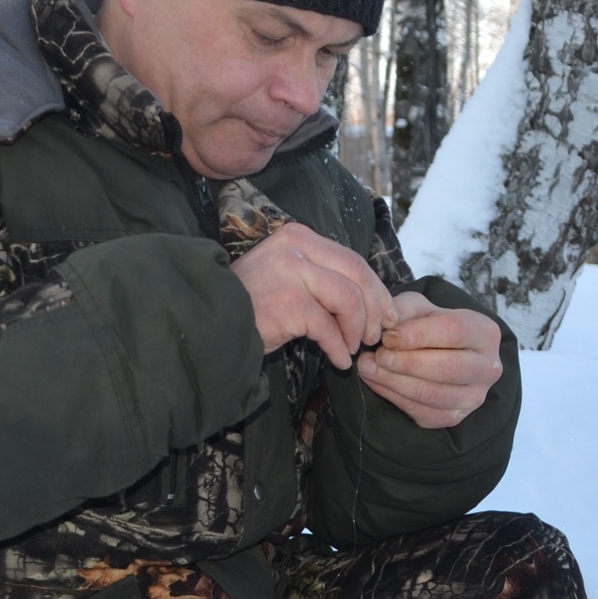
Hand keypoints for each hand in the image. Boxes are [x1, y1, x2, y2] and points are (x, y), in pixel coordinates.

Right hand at [231, 222, 395, 367]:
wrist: (212, 323)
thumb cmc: (252, 305)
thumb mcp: (288, 275)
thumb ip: (322, 276)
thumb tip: (371, 296)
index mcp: (299, 237)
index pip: (353, 260)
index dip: (376, 290)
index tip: (385, 314)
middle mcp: (296, 248)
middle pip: (358, 275)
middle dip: (375, 310)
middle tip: (373, 335)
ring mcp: (291, 273)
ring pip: (350, 300)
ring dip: (356, 331)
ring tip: (351, 348)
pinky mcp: (288, 303)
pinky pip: (329, 328)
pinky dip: (338, 348)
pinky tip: (337, 361)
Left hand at [357, 290, 504, 427]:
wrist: (443, 354)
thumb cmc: (432, 328)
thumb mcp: (420, 308)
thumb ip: (404, 310)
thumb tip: (386, 328)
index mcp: (486, 333)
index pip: (455, 332)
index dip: (419, 335)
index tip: (388, 337)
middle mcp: (488, 368)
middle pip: (448, 368)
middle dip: (406, 363)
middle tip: (377, 356)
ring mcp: (473, 397)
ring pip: (433, 394)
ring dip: (395, 382)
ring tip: (368, 368)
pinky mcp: (454, 417)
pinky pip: (422, 412)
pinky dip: (394, 397)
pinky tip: (377, 381)